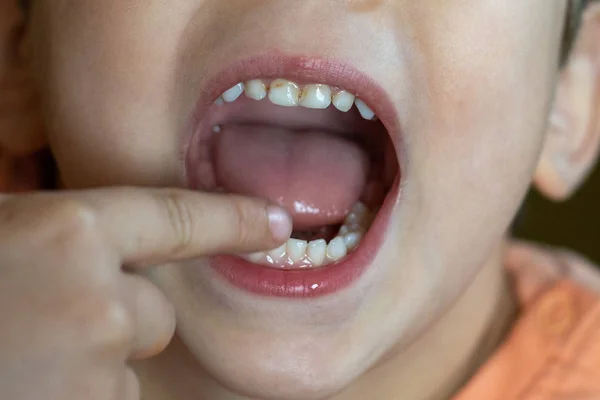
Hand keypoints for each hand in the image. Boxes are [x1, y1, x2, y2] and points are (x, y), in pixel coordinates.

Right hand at [0, 187, 290, 399]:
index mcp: (65, 231)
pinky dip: (81, 399)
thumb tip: (106, 253)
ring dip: (91, 369)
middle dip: (116, 321)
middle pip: (153, 312)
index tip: (273, 223)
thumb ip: (56, 242)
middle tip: (42, 328)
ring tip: (22, 364)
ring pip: (127, 366)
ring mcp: (96, 369)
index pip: (177, 217)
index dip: (230, 218)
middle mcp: (96, 298)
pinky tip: (30, 385)